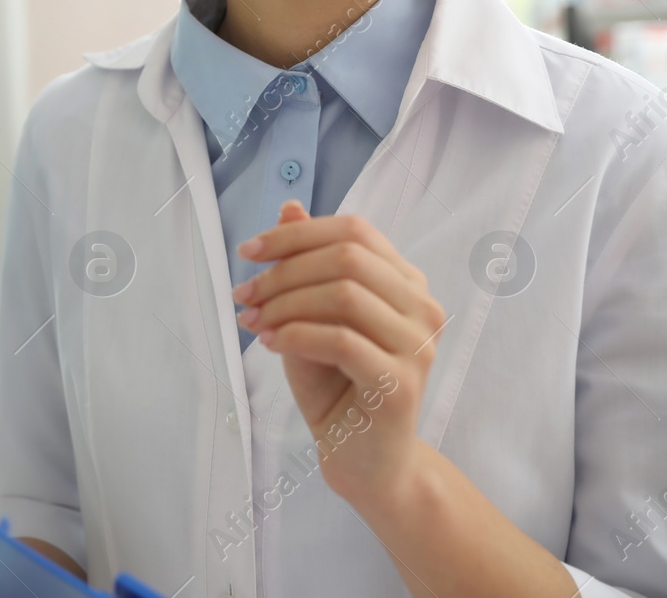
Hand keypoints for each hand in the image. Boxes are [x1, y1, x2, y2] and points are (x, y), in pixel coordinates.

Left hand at [230, 200, 447, 508]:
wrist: (361, 458)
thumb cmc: (335, 383)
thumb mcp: (311, 314)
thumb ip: (306, 263)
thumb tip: (288, 207)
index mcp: (405, 281)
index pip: (354, 231)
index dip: (296, 234)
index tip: (247, 251)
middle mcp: (422, 306)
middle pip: (346, 258)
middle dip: (283, 270)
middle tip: (243, 295)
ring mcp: (418, 345)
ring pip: (343, 294)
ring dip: (284, 303)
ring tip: (253, 322)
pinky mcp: (402, 383)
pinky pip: (340, 340)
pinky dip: (295, 335)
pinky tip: (269, 344)